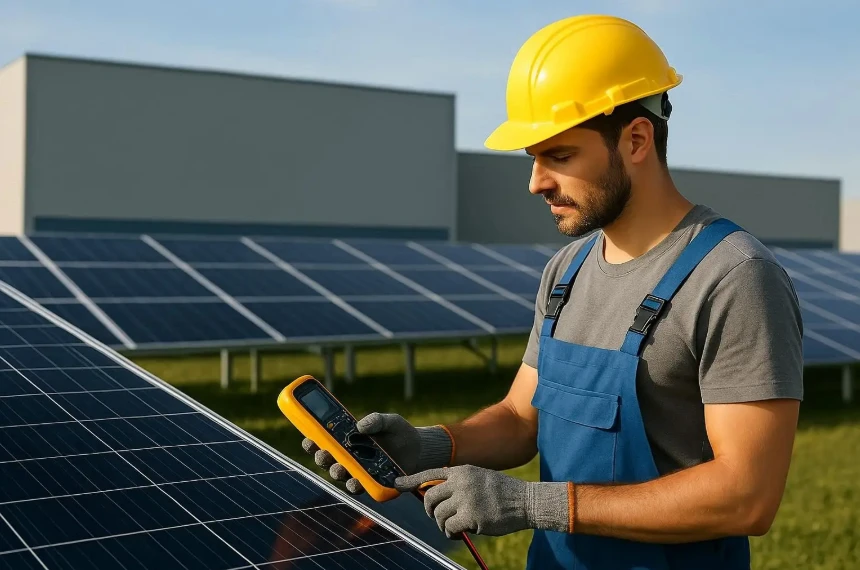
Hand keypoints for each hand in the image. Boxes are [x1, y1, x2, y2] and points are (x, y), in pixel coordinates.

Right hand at [302, 412, 450, 494]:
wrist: (420, 449)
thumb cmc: (399, 433)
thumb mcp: (389, 421)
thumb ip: (376, 420)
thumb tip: (360, 426)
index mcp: (348, 441)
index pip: (324, 442)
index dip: (312, 442)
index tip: (308, 438)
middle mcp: (350, 458)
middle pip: (328, 461)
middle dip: (322, 458)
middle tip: (324, 453)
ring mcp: (359, 473)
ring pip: (341, 476)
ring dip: (336, 473)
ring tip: (339, 468)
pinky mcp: (372, 485)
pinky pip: (360, 488)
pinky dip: (357, 485)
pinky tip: (357, 481)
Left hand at [395, 465, 534, 537]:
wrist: (525, 501)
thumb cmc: (502, 493)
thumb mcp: (479, 478)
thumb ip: (459, 483)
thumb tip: (434, 495)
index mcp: (462, 471)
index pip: (430, 474)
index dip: (411, 480)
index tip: (397, 483)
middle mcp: (461, 481)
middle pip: (429, 497)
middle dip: (430, 511)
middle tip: (439, 518)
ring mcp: (465, 498)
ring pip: (439, 515)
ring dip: (444, 525)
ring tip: (457, 526)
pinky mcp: (471, 515)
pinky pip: (450, 527)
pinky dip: (452, 533)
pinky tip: (463, 532)